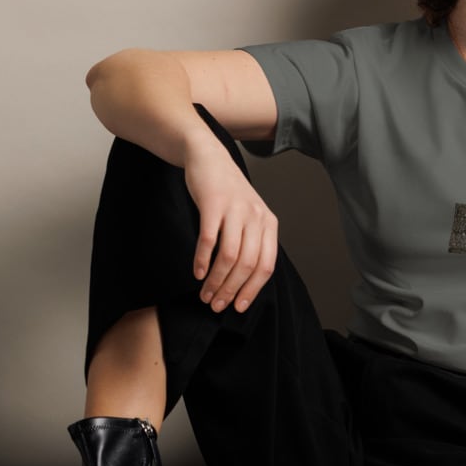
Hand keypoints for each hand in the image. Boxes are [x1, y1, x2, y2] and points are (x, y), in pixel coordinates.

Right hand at [183, 138, 277, 312]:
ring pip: (229, 257)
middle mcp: (256, 217)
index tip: (238, 307)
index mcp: (269, 224)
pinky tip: (196, 273)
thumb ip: (252, 243)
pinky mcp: (214, 204)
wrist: (209, 158)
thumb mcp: (249, 217)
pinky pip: (209, 240)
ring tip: (204, 294)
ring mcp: (236, 210)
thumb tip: (244, 282)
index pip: (266, 266)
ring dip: (216, 281)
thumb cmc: (227, 193)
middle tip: (216, 305)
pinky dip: (202, 260)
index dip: (252, 290)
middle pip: (247, 265)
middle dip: (231, 290)